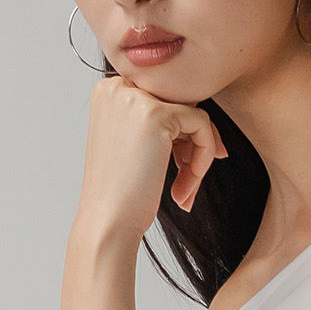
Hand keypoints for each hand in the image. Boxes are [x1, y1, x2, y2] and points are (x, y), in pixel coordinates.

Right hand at [75, 73, 226, 242]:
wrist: (107, 222)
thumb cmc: (120, 193)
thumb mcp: (133, 144)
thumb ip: (156, 122)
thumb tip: (198, 111)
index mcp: (108, 92)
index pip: (163, 98)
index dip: (178, 134)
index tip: (182, 165)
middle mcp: (118, 87)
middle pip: (179, 102)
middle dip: (191, 143)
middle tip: (188, 180)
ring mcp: (136, 99)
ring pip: (193, 115)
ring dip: (198, 156)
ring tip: (184, 192)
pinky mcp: (157, 116)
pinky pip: (201, 125)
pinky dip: (203, 157)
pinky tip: (186, 189)